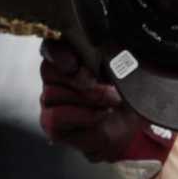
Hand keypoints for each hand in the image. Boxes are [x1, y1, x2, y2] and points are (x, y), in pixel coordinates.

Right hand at [39, 41, 175, 178]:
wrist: (128, 129)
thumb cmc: (121, 97)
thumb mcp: (119, 72)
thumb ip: (107, 57)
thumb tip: (104, 49)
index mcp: (66, 59)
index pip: (50, 48)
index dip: (59, 53)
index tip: (76, 62)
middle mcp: (53, 80)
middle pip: (50, 71)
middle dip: (81, 78)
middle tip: (105, 85)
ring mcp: (49, 102)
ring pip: (53, 93)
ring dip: (88, 98)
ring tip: (110, 102)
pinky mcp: (51, 124)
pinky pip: (57, 116)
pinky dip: (84, 115)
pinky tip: (101, 115)